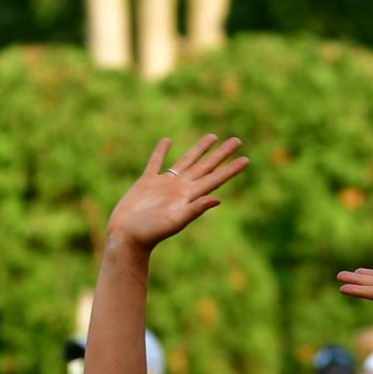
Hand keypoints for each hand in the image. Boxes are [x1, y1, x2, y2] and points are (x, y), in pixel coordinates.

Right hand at [108, 135, 249, 252]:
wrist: (126, 237)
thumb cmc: (149, 233)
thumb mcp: (175, 221)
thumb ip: (195, 209)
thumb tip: (218, 199)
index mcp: (189, 197)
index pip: (215, 179)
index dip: (230, 169)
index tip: (246, 159)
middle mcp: (180, 189)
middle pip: (206, 166)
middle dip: (221, 154)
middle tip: (237, 140)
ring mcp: (164, 184)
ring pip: (186, 161)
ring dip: (200, 149)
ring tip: (213, 136)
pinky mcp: (146, 182)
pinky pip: (156, 162)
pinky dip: (161, 151)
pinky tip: (167, 141)